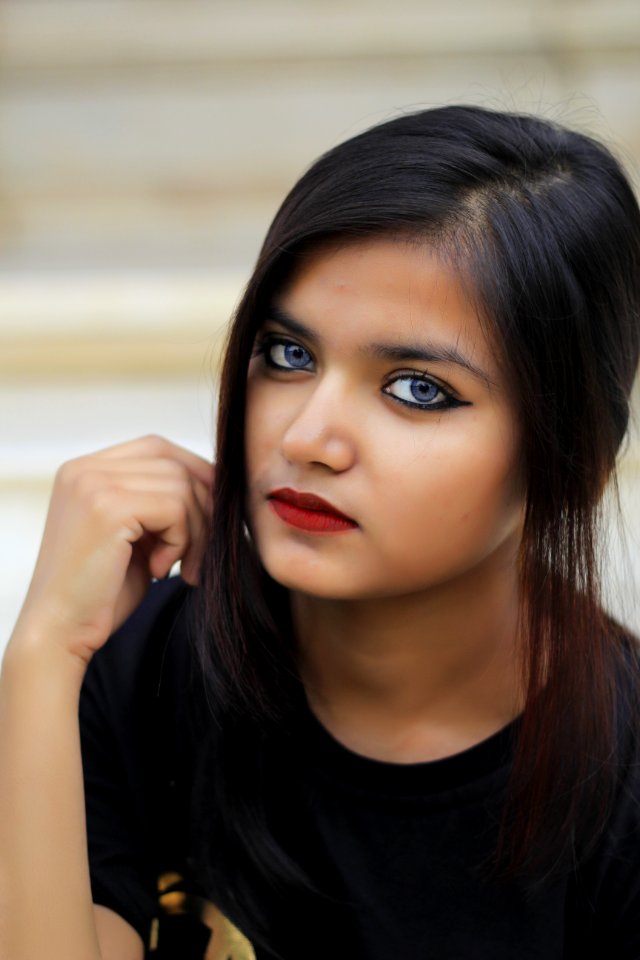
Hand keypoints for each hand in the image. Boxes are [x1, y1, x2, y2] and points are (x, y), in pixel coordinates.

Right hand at [10, 435, 213, 665]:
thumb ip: (159, 502)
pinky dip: (181, 542)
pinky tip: (160, 570)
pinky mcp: (109, 507)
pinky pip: (175, 509)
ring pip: (182, 487)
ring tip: (178, 567)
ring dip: (194, 532)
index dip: (194, 475)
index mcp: (84, 470)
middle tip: (200, 554)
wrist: (61, 632)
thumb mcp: (134, 535)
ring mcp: (93, 484)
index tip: (212, 514)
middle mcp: (84, 469)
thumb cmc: (99, 592)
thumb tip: (216, 482)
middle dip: (202, 509)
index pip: (157, 448)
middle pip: (174, 465)